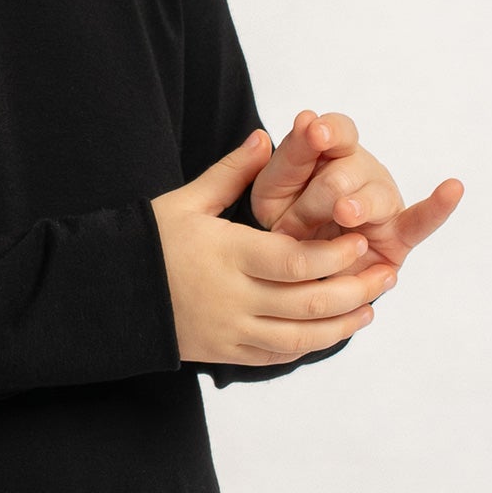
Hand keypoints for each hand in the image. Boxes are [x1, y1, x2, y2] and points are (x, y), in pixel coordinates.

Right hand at [150, 132, 396, 365]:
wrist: (106, 294)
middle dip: (354, 290)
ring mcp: (229, 330)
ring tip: (370, 308)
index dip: (335, 256)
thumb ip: (231, 171)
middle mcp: (232, 298)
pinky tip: (331, 332)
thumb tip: (265, 135)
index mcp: (226, 255)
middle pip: (307, 303)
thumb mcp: (186, 199)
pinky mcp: (225, 353)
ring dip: (341, 326)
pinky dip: (309, 345)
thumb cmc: (148, 240)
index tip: (362, 241)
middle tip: (385, 273)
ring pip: (299, 338)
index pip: (295, 261)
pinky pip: (277, 356)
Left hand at [251, 109, 462, 274]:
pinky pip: (423, 220)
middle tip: (290, 228)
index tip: (314, 133)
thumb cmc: (287, 218)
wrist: (296, 268)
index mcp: (332, 152)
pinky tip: (453, 188)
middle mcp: (363, 170)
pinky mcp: (400, 235)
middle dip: (311, 201)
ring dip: (352, 207)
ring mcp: (384, 201)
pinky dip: (439, 206)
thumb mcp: (274, 187)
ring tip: (344, 214)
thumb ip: (289, 158)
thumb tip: (307, 118)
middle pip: (343, 172)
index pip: (337, 130)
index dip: (326, 131)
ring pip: (373, 196)